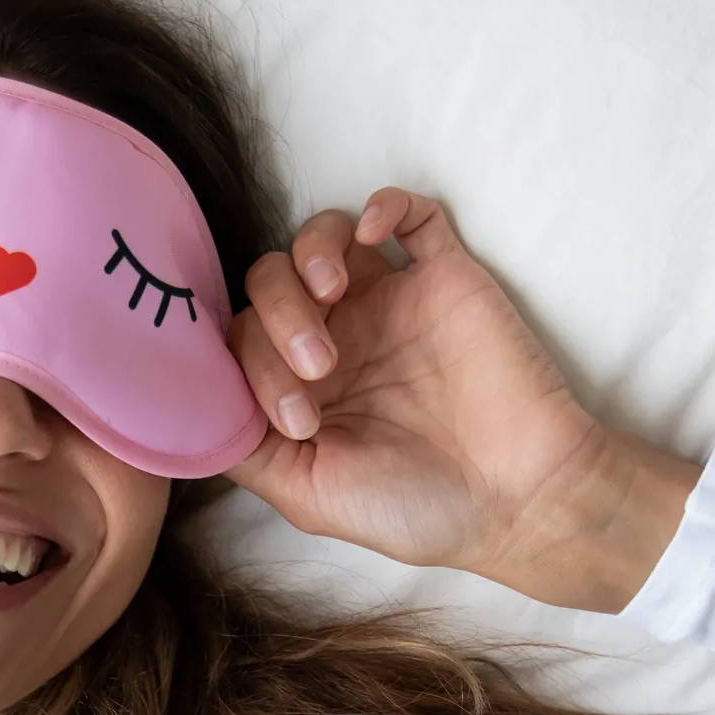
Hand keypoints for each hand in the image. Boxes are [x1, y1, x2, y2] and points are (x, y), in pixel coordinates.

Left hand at [220, 187, 626, 580]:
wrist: (520, 497)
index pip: (239, 341)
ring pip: (319, 238)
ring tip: (330, 296)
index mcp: (300, 388)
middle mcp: (337, 338)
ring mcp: (388, 303)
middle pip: (267, 284)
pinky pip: (408, 213)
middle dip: (276, 320)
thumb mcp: (308, 495)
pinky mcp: (443, 277)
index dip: (248, 366)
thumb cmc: (417, 509)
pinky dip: (381, 205)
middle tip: (319, 369)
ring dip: (306, 257)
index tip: (296, 418)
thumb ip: (246, 450)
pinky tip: (372, 233)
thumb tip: (193, 409)